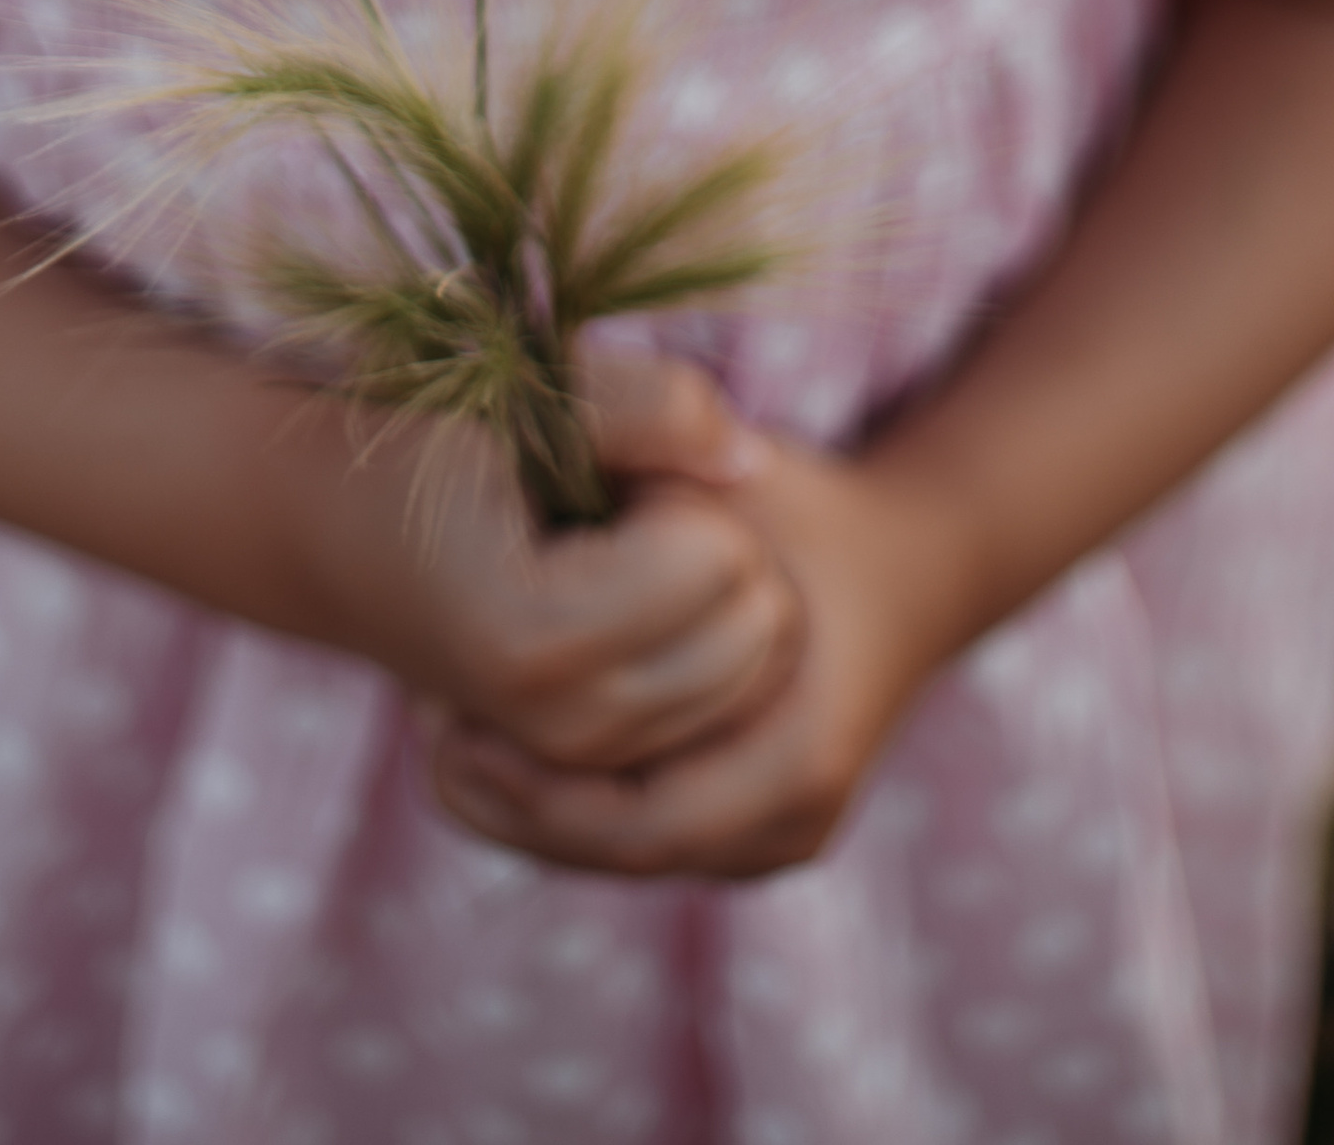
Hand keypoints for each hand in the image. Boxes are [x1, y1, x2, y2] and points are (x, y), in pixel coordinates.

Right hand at [311, 349, 803, 777]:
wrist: (333, 535)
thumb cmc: (432, 446)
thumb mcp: (525, 398)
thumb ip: (646, 406)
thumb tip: (752, 466)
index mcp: (530, 641)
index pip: (718, 557)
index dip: (673, 488)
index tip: (595, 477)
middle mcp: (563, 729)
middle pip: (755, 624)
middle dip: (707, 546)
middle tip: (610, 518)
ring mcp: (584, 764)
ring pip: (757, 669)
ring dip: (707, 596)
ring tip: (609, 559)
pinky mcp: (601, 771)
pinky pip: (733, 701)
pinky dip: (705, 642)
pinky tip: (623, 607)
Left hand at [422, 430, 972, 880]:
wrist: (905, 563)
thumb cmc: (804, 510)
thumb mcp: (733, 479)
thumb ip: (656, 485)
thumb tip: (543, 516)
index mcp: (803, 750)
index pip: (636, 822)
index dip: (532, 781)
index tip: (446, 713)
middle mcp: (795, 820)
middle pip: (615, 850)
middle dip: (514, 797)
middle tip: (428, 726)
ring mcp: (775, 839)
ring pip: (619, 854)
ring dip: (530, 805)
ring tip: (441, 732)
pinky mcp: (748, 833)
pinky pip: (639, 836)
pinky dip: (566, 800)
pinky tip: (493, 739)